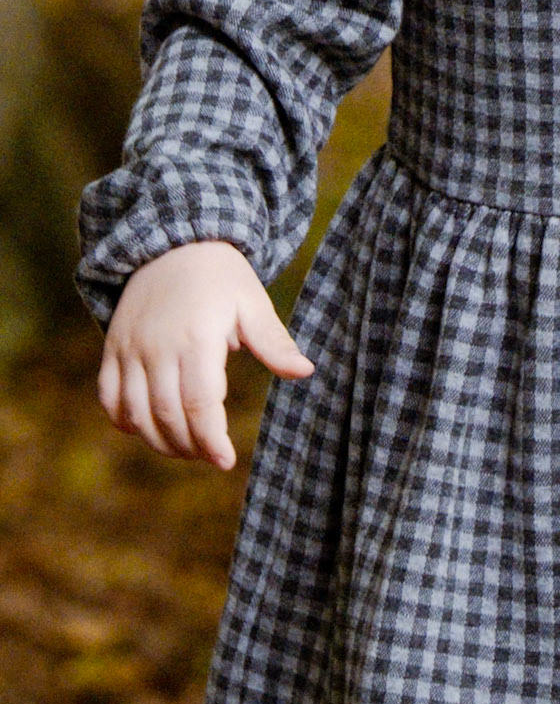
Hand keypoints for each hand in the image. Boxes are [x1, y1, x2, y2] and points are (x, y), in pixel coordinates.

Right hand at [98, 240, 313, 469]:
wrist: (174, 242)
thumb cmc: (222, 276)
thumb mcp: (253, 303)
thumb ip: (274, 343)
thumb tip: (306, 372)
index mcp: (197, 337)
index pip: (200, 404)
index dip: (211, 440)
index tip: (226, 461)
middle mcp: (157, 346)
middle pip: (168, 415)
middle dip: (190, 446)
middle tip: (210, 456)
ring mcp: (130, 348)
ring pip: (135, 413)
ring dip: (158, 441)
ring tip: (185, 448)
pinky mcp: (112, 347)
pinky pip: (109, 397)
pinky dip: (124, 421)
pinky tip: (147, 429)